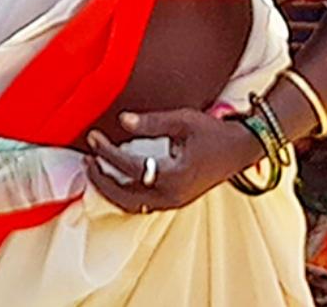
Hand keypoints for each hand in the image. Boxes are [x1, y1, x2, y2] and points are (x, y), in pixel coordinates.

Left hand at [83, 105, 263, 213]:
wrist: (240, 150)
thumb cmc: (214, 132)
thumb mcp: (184, 120)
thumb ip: (152, 122)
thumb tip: (122, 121)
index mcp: (173, 176)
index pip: (130, 167)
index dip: (108, 153)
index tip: (94, 138)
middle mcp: (171, 196)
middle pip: (124, 195)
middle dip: (101, 178)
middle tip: (86, 160)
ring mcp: (172, 203)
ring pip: (130, 206)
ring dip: (110, 190)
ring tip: (94, 171)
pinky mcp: (174, 202)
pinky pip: (140, 205)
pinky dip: (123, 195)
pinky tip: (114, 180)